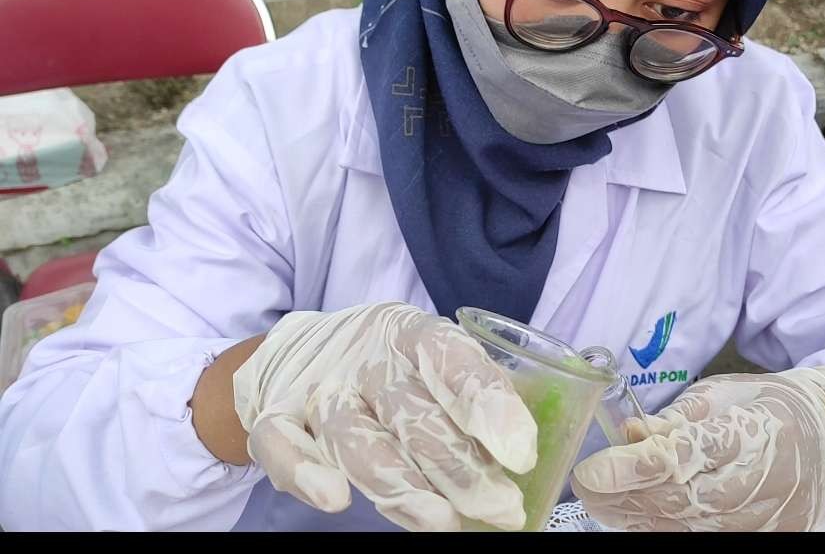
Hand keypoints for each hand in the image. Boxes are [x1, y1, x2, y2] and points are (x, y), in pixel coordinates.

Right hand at [233, 301, 537, 530]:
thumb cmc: (386, 367)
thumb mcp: (431, 362)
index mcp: (408, 332)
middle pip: (411, 412)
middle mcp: (361, 356)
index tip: (521, 452)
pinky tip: (333, 499)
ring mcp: (316, 388)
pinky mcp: (275, 419)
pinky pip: (282, 445)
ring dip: (400, 483)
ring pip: (353, 436)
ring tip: (442, 521)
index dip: (487, 403)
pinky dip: (304, 471)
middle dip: (461, 467)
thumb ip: (470, 398)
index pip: (450, 357)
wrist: (297, 353)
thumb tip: (520, 453)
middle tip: (502, 508)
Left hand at [570, 367, 824, 530]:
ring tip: (602, 502)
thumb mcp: (721, 395)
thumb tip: (630, 435)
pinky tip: (635, 516)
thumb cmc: (766, 406)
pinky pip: (706, 538)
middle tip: (585, 486)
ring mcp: (770, 517)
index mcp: (755, 430)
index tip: (593, 469)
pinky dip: (664, 528)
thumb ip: (676, 419)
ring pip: (692, 527)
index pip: (688, 453)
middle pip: (685, 499)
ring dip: (638, 517)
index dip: (637, 465)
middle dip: (627, 495)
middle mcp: (766, 480)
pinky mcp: (771, 537)